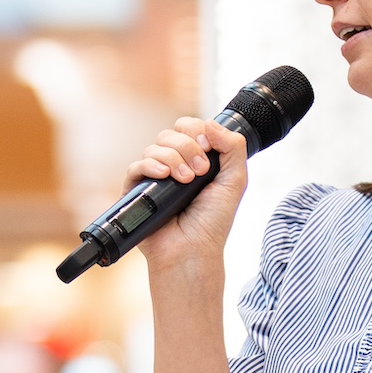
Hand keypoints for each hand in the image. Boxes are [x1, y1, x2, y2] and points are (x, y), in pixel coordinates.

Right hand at [131, 117, 248, 274]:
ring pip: (154, 147)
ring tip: (185, 181)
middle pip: (171, 133)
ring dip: (173, 158)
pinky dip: (150, 166)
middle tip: (201, 171)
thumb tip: (211, 123)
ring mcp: (155, 177)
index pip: (189, 127)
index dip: (197, 131)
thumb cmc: (213, 221)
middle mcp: (174, 165)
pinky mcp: (137, 191)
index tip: (208, 150)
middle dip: (188, 147)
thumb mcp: (235, 181)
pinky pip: (136, 166)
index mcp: (196, 159)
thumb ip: (233, 148)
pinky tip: (164, 176)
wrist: (194, 250)